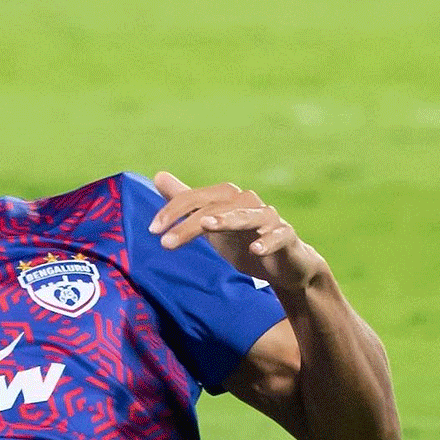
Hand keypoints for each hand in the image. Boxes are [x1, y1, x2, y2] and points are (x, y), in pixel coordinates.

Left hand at [149, 171, 325, 291]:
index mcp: (226, 199)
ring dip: (226, 220)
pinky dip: (268, 241)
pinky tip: (256, 249)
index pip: (194, 199)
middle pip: (215, 207)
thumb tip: (158, 175)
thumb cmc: (244, 240)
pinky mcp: (287, 236)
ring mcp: (268, 219)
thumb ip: (186, 201)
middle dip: (188, 224)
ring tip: (206, 224)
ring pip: (246, 215)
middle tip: (164, 242)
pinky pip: (279, 235)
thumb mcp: (210, 223)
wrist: (285, 264)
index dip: (172, 211)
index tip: (152, 230)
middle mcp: (247, 203)